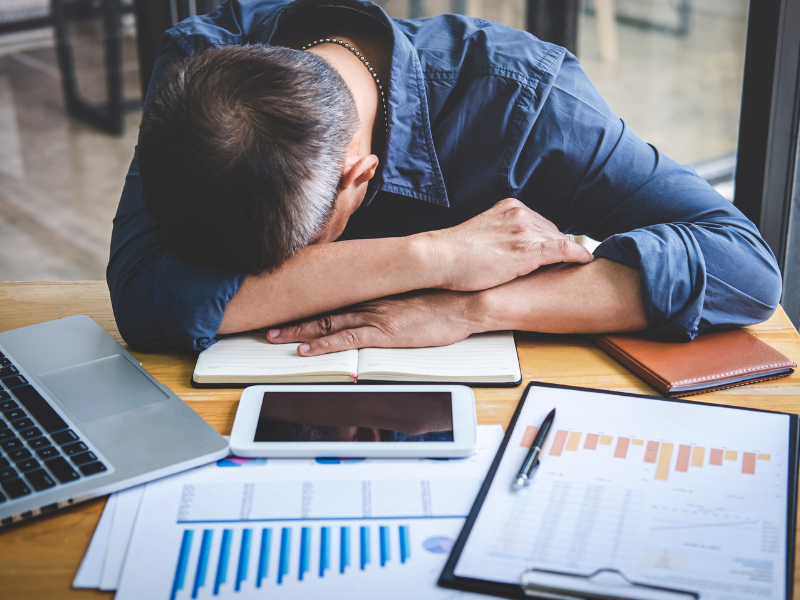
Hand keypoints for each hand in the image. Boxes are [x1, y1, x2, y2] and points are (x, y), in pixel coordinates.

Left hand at [267, 290, 481, 355]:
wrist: (463, 303)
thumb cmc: (442, 301)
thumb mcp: (411, 297)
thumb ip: (389, 302)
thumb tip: (376, 308)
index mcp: (375, 294)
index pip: (335, 299)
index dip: (309, 306)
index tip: (290, 310)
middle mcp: (370, 302)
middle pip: (323, 310)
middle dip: (294, 320)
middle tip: (269, 326)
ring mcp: (376, 317)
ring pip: (327, 324)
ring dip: (299, 332)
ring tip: (276, 337)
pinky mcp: (386, 333)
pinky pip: (347, 340)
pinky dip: (324, 346)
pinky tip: (307, 351)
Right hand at [423, 198, 592, 290]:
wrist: (439, 257)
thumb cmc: (453, 253)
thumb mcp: (482, 234)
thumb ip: (500, 235)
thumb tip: (507, 250)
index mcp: (509, 207)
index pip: (539, 223)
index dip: (549, 239)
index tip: (558, 251)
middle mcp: (520, 214)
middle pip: (552, 231)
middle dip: (560, 247)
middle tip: (572, 261)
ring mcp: (525, 231)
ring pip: (559, 240)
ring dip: (570, 253)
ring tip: (582, 264)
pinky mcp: (527, 250)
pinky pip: (563, 250)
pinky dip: (577, 255)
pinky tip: (587, 261)